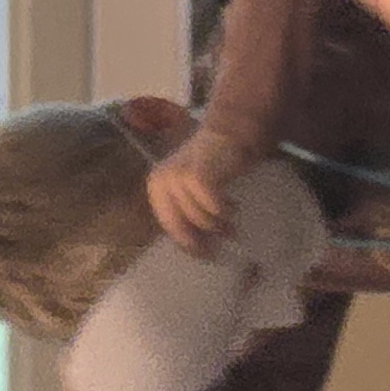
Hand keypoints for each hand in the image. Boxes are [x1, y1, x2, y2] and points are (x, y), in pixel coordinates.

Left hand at [145, 129, 256, 252]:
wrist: (227, 136)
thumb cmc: (212, 167)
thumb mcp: (193, 193)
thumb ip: (189, 215)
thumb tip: (199, 249)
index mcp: (156, 187)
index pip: (169, 227)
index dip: (188, 243)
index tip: (206, 254)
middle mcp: (162, 181)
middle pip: (182, 227)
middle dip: (204, 237)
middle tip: (224, 239)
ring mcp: (177, 178)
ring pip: (199, 219)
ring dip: (218, 223)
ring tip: (231, 217)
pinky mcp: (195, 176)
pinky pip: (211, 208)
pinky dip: (224, 210)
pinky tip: (232, 205)